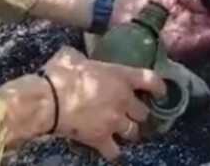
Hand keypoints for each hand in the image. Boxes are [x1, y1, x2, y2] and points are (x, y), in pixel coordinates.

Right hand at [41, 46, 164, 160]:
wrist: (48, 101)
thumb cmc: (61, 75)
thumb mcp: (73, 57)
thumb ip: (81, 58)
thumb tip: (75, 57)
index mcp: (121, 76)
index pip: (152, 80)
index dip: (160, 87)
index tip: (161, 92)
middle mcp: (123, 99)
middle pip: (143, 112)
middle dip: (139, 114)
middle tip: (132, 114)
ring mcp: (114, 121)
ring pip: (133, 132)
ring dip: (130, 132)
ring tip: (125, 132)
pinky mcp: (101, 138)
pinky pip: (114, 151)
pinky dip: (114, 152)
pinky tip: (111, 150)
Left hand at [114, 0, 209, 57]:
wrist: (118, 9)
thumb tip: (204, 2)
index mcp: (178, 13)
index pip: (201, 16)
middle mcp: (179, 28)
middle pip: (204, 28)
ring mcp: (176, 38)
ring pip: (202, 37)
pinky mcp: (172, 46)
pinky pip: (194, 42)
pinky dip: (208, 37)